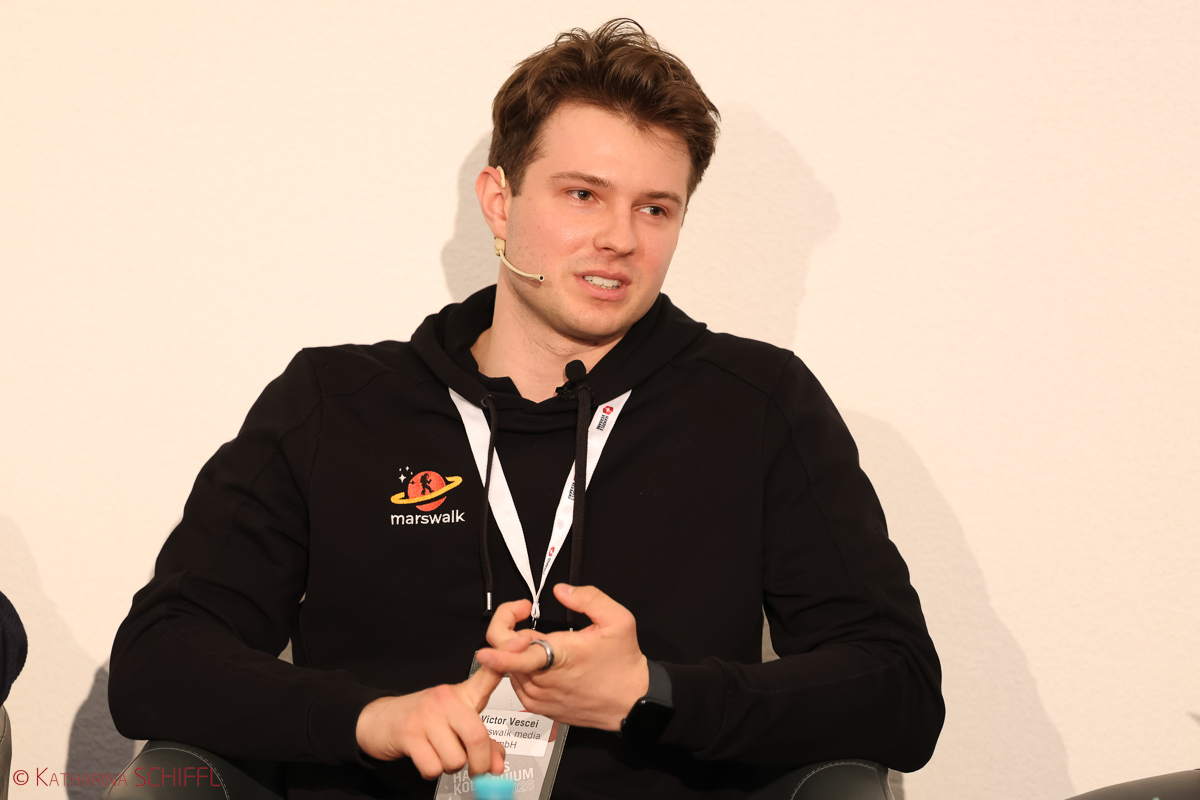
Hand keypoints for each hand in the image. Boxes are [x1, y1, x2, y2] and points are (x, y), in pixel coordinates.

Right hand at [355, 666, 506, 779]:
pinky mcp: (409, 734)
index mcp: (462, 694)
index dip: (508, 654)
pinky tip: (427, 758)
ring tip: (442, 755)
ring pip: (455, 759)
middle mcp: (446, 699)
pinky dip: (432, 772)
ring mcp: (427, 716)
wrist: (380, 720)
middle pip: (477, 737)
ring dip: (451, 767)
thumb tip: (498, 766)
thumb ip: (483, 742)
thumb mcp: (456, 724)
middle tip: (477, 769)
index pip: (489, 672)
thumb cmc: (424, 721)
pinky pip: (433, 767)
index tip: (523, 641)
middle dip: (480, 763)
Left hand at [475, 584, 648, 730]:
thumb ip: (588, 598)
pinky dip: (524, 667)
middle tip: (526, 615)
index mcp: (560, 657)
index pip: (517, 658)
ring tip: (544, 640)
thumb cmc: (624, 665)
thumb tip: (561, 590)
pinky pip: (518, 682)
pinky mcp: (540, 706)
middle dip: (511, 630)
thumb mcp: (618, 620)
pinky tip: (544, 659)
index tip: (485, 651)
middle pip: (506, 655)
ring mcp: (539, 696)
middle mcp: (544, 680)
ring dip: (518, 650)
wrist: (632, 702)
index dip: (497, 654)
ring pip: (510, 668)